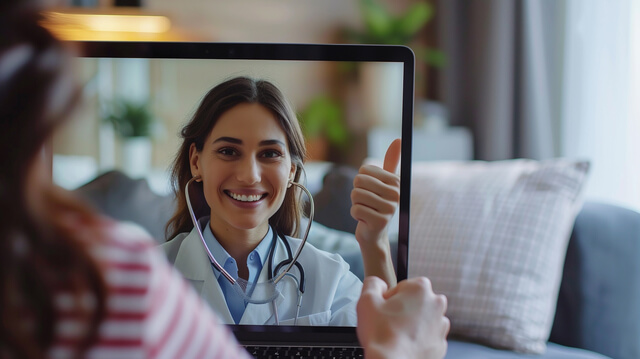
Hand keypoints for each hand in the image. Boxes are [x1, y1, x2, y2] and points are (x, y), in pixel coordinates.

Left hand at [351, 139, 400, 285]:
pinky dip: (355, 215)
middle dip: (357, 193)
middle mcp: (396, 194)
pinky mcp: (380, 221)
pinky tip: (364, 219)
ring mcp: (389, 209)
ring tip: (366, 210)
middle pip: (359, 181)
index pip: (364, 170)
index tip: (370, 191)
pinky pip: (355, 209)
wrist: (374, 233)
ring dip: (356, 204)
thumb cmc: (376, 204)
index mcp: (396, 182)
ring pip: (356, 195)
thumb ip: (390, 162)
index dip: (361, 181)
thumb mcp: (384, 182)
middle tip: (366, 202)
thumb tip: (398, 140)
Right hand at [357, 276, 449, 358]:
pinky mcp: (440, 344)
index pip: (401, 287)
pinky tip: (404, 344)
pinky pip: (427, 337)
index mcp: (420, 288)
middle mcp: (436, 304)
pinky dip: (417, 340)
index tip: (383, 310)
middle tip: (388, 322)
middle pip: (414, 302)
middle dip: (402, 310)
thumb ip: (373, 284)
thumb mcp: (367, 300)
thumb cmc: (382, 334)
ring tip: (396, 335)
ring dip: (411, 324)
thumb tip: (378, 284)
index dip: (388, 299)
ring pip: (422, 319)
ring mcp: (441, 325)